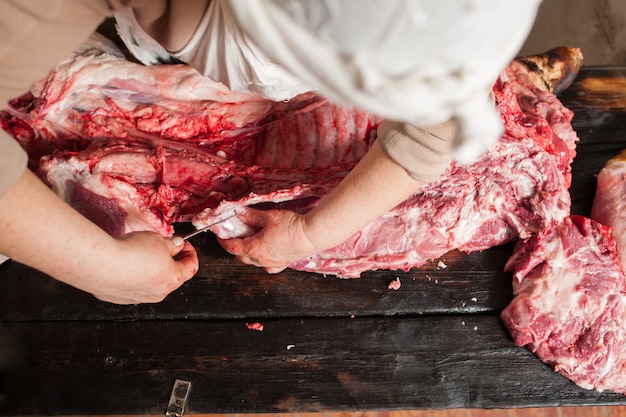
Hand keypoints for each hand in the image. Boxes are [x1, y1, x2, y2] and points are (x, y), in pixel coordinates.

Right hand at [83, 232, 198, 303]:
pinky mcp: (121, 298)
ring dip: (151, 269)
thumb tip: (177, 245)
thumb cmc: (133, 252)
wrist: (102, 264)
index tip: (184, 244)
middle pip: (172, 276)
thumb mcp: (159, 240)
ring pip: (152, 282)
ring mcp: (139, 298)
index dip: (190, 252)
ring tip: (141, 252)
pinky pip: (132, 285)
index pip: (191, 267)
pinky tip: (126, 263)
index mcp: (174, 279)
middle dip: (169, 260)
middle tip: (162, 245)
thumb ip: (172, 244)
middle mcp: (159, 293)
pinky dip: (133, 275)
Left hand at [218, 209, 318, 273]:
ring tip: (250, 242)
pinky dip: (263, 261)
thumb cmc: (291, 227)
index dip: (224, 241)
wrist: (312, 235)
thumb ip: (251, 216)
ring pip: (254, 262)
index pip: (232, 247)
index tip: (220, 235)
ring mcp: (273, 264)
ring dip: (248, 253)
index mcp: (254, 249)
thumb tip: (239, 214)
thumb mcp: (268, 217)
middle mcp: (261, 260)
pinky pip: (268, 266)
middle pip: (241, 256)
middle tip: (235, 235)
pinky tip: (266, 253)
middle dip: (235, 246)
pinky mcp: (284, 264)